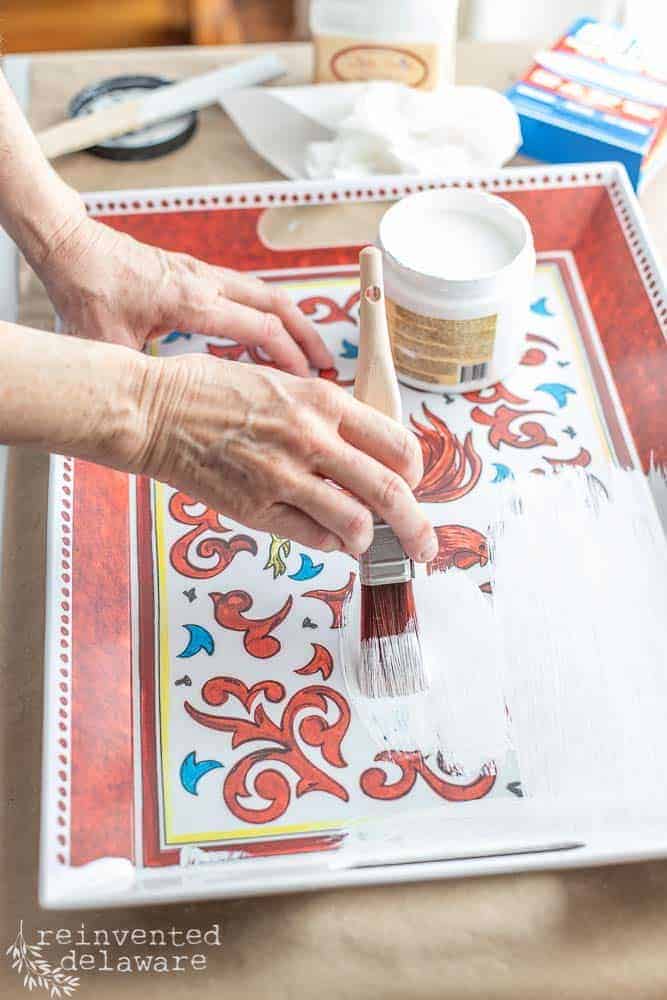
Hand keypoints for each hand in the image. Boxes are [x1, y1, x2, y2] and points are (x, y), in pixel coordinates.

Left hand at [36, 215, 332, 375]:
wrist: (71, 246)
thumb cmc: (85, 291)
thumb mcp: (108, 344)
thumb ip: (141, 378)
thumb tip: (160, 416)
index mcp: (191, 303)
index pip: (259, 327)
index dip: (289, 355)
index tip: (308, 380)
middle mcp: (205, 283)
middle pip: (277, 303)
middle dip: (308, 335)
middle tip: (328, 366)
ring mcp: (203, 273)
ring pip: (266, 293)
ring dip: (294, 321)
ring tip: (311, 352)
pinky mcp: (195, 272)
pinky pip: (247, 291)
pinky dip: (269, 312)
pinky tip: (272, 334)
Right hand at [131, 353, 436, 560]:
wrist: (155, 410)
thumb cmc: (214, 391)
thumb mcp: (282, 381)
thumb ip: (326, 414)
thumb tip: (366, 449)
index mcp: (322, 400)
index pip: (397, 444)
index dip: (415, 473)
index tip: (414, 485)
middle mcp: (310, 437)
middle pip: (389, 491)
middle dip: (416, 527)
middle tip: (425, 546)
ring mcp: (282, 475)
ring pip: (355, 523)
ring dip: (367, 538)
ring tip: (361, 540)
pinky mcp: (255, 508)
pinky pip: (312, 537)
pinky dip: (330, 543)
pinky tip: (327, 537)